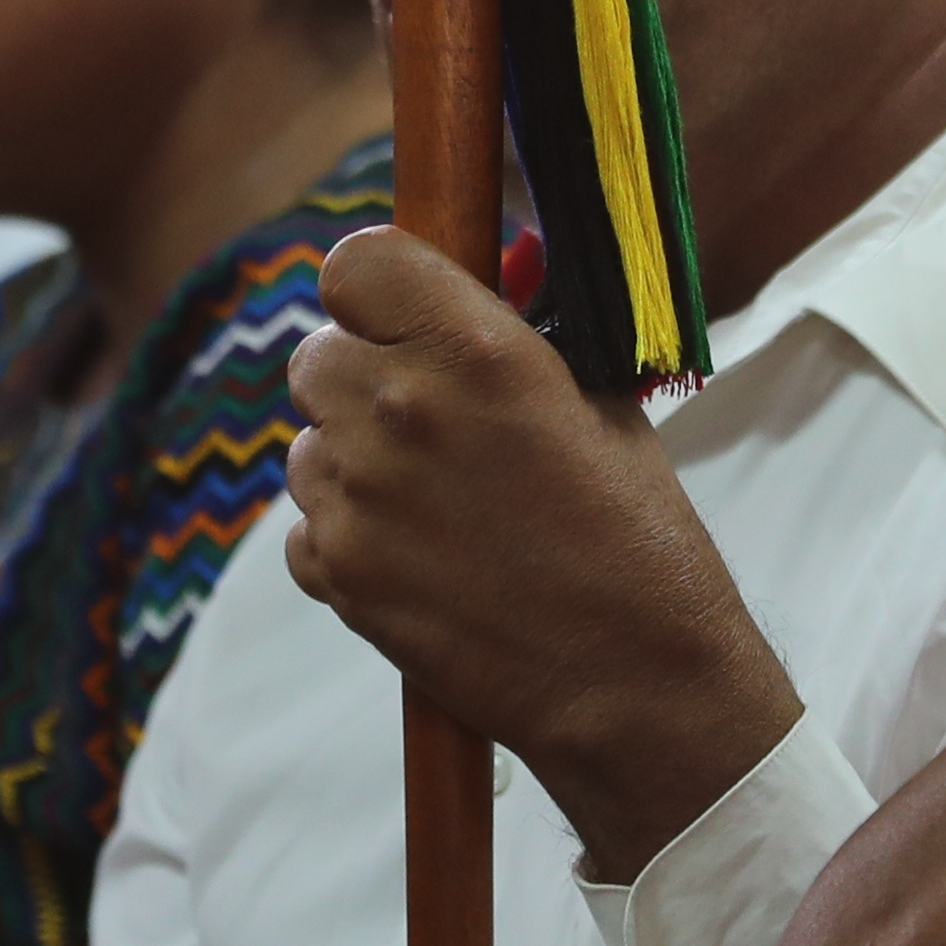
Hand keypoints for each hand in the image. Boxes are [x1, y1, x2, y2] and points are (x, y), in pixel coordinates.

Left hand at [284, 223, 798, 879]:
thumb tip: (473, 288)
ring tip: (436, 503)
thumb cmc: (638, 537)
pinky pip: (306, 523)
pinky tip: (419, 557)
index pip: (354, 263)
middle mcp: (400, 411)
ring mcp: (357, 497)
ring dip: (353, 460)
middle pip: (316, 354)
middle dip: (360, 376)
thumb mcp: (599, 404)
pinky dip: (347, 536)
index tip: (400, 313)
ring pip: (307, 443)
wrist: (633, 681)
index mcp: (476, 349)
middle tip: (421, 417)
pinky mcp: (337, 573)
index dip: (375, 289)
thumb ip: (514, 341)